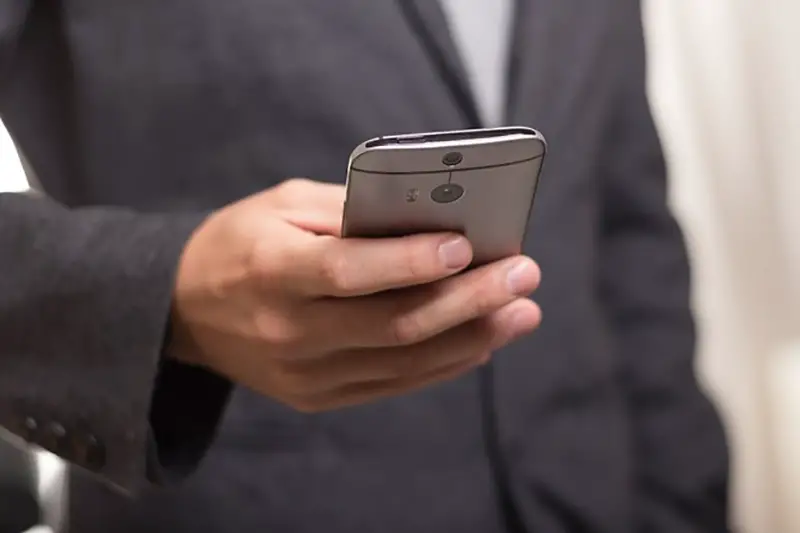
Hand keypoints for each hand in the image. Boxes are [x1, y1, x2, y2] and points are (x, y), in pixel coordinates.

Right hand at [170, 178, 540, 411]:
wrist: (185, 311)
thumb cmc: (240, 242)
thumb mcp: (282, 205)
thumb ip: (349, 209)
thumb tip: (427, 218)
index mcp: (272, 270)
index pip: (348, 272)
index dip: (410, 262)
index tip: (467, 245)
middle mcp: (289, 330)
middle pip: (393, 324)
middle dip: (468, 299)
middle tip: (523, 275)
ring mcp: (305, 374)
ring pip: (403, 361)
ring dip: (471, 337)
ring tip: (521, 311)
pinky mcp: (318, 396)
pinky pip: (392, 385)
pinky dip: (442, 363)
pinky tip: (481, 342)